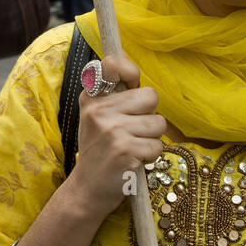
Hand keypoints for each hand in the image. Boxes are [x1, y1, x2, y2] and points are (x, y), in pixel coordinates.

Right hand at [70, 52, 165, 223]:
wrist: (86, 190)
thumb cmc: (99, 150)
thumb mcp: (97, 117)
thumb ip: (113, 91)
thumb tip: (125, 55)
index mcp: (92, 98)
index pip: (112, 65)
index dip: (129, 70)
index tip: (130, 82)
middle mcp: (99, 110)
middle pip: (150, 96)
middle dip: (149, 115)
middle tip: (132, 130)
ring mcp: (112, 130)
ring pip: (158, 122)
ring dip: (151, 138)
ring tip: (132, 147)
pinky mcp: (125, 150)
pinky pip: (158, 145)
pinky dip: (151, 156)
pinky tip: (134, 160)